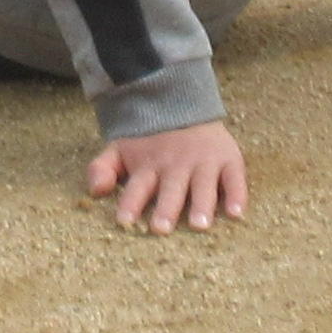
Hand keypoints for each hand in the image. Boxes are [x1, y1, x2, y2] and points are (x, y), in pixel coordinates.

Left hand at [87, 123, 247, 233]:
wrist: (182, 103)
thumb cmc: (149, 142)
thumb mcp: (119, 149)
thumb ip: (103, 168)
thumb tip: (94, 191)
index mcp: (148, 165)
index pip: (137, 186)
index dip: (130, 202)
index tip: (124, 221)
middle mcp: (177, 165)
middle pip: (171, 189)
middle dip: (166, 208)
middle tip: (161, 228)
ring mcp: (204, 162)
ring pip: (203, 185)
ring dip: (201, 204)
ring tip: (199, 225)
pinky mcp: (228, 160)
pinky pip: (234, 178)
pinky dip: (237, 195)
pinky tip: (236, 213)